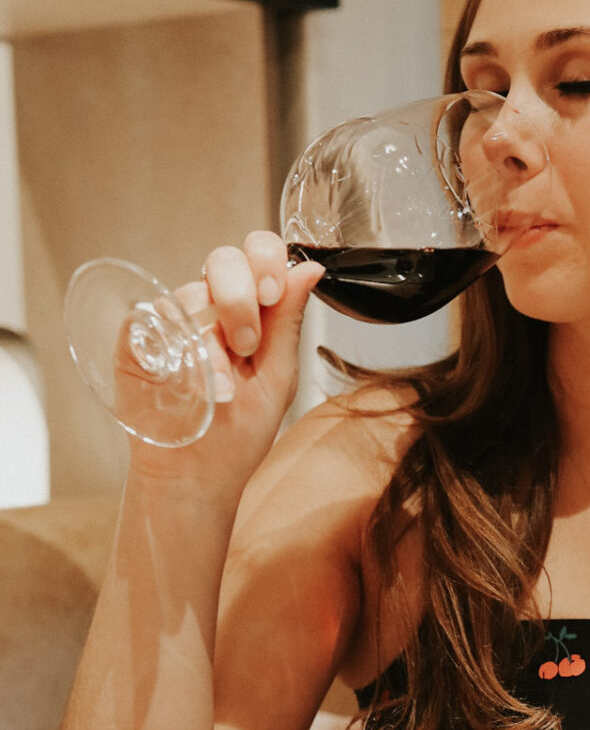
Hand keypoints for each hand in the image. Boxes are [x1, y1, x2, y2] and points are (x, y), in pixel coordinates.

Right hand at [126, 231, 321, 495]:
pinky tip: (186, 381)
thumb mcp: (277, 378)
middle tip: (247, 344)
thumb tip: (311, 267)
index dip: (265, 259)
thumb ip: (288, 322)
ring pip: (189, 292)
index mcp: (251, 310)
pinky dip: (173, 347)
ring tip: (221, 386)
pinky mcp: (137, 340)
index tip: (271, 292)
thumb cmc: (239, 433)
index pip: (258, 253)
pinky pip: (151, 317)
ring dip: (211, 339)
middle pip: (222, 260)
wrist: (196, 476)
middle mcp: (211, 308)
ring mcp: (172, 322)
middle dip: (239, 297)